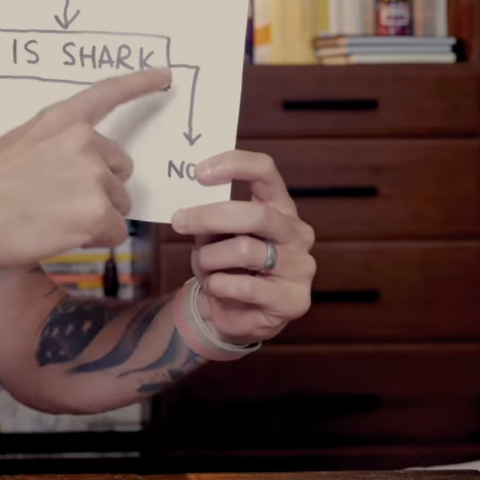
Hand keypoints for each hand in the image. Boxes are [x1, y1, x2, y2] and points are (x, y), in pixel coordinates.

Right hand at [0, 66, 171, 270]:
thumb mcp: (19, 147)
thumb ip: (56, 149)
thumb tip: (78, 174)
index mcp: (62, 120)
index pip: (109, 93)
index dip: (140, 83)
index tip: (164, 76)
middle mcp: (84, 142)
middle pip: (120, 170)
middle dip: (101, 189)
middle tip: (58, 202)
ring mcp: (92, 177)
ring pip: (118, 205)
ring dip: (94, 217)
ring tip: (50, 219)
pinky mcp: (96, 214)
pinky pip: (113, 233)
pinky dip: (93, 240)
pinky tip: (58, 235)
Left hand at [170, 150, 315, 345]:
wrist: (235, 315)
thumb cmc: (225, 265)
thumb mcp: (214, 235)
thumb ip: (211, 217)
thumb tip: (188, 204)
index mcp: (279, 207)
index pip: (265, 171)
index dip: (233, 164)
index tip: (198, 173)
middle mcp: (296, 232)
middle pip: (255, 213)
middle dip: (210, 216)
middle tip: (179, 221)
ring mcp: (300, 266)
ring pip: (244, 250)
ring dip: (210, 259)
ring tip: (204, 267)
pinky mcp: (294, 299)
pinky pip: (244, 286)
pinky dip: (219, 285)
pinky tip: (217, 288)